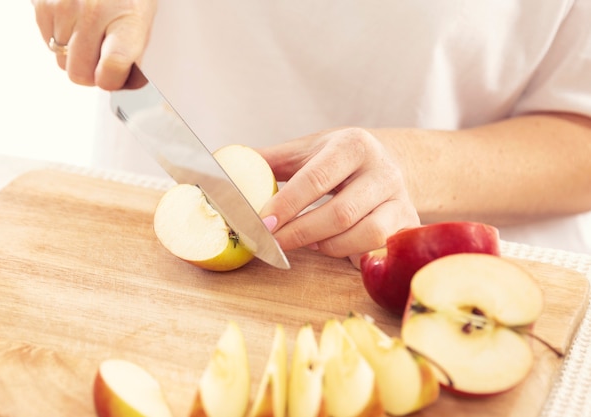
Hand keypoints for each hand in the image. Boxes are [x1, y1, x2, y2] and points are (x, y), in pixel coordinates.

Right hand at [31, 0, 156, 89]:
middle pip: (80, 74)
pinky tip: (76, 21)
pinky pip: (48, 42)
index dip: (111, 81)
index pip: (112, 67)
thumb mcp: (144, 20)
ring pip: (62, 61)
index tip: (114, 77)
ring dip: (74, 54)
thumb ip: (135, 56)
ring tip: (90, 32)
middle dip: (90, 73)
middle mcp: (93, 13)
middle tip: (101, 57)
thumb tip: (124, 84)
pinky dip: (61, 37)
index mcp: (127, 20)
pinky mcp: (42, 4)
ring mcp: (64, 8)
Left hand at [257, 127, 419, 267]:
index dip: (288, 204)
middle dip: (301, 233)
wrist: (386, 162)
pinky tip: (333, 248)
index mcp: (353, 145)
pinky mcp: (408, 223)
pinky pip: (380, 248)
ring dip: (328, 247)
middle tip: (273, 244)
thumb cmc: (337, 159)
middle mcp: (383, 170)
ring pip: (366, 234)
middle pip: (341, 213)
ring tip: (306, 243)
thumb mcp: (306, 150)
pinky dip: (352, 254)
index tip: (263, 225)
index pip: (317, 178)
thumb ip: (269, 160)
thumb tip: (222, 166)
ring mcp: (401, 198)